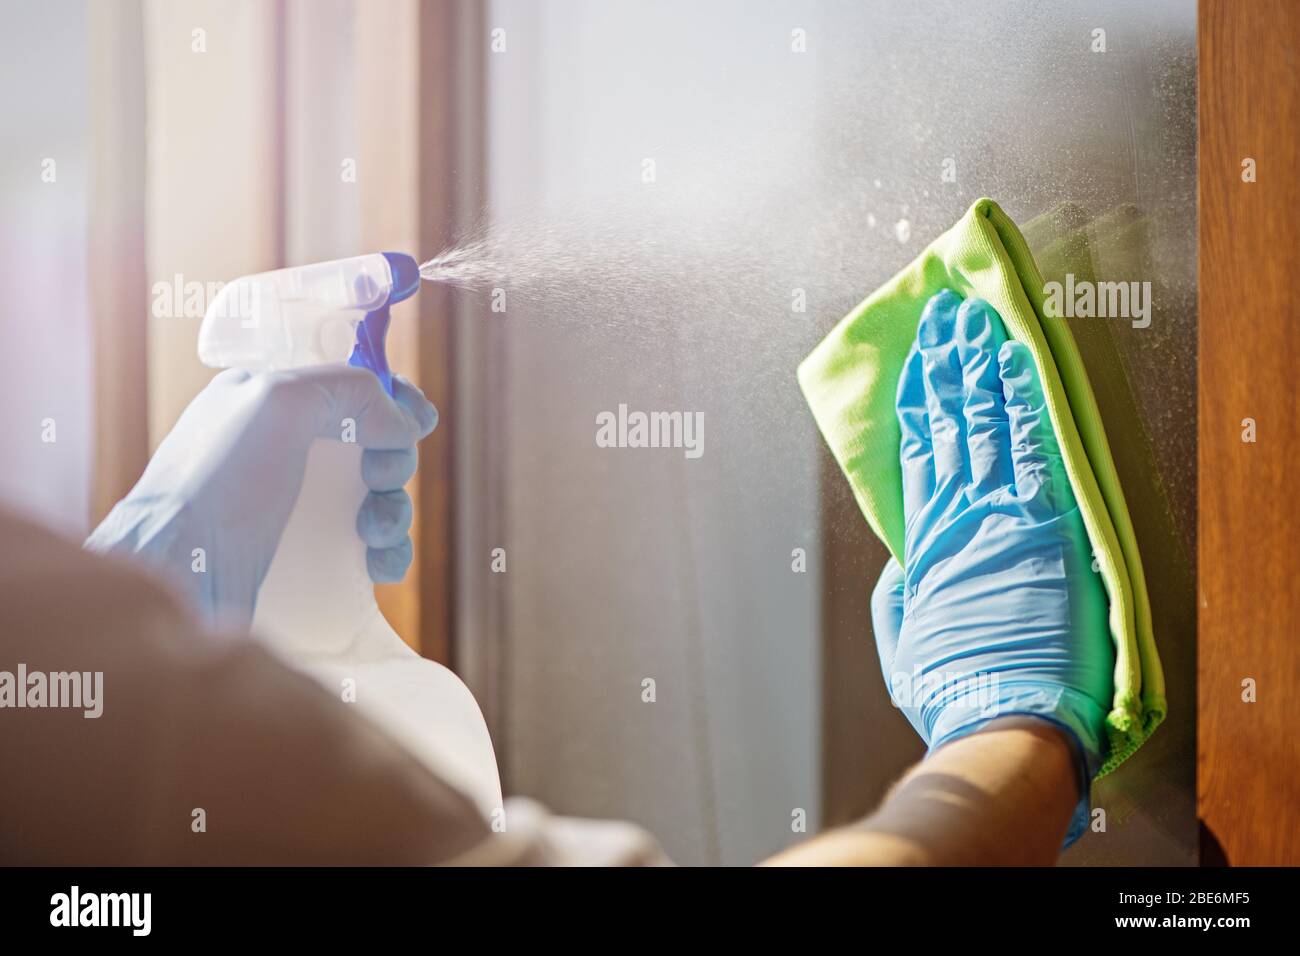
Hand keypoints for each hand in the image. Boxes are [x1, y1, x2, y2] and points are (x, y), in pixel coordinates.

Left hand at [86, 366, 436, 629]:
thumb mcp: (280, 399)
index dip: (394, 400)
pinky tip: (379, 566)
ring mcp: (299, 507)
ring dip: (395, 512)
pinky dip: (388, 553)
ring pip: (379, 499)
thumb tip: (402, 424)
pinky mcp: (308, 558)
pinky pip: (369, 549)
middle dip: (394, 462)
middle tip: (377, 479)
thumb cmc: (214, 480)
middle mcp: (288, 451)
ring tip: (374, 533)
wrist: (178, 570)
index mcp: (275, 402)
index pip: (353, 387)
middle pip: (377, 445)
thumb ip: (352, 390)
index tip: (417, 421)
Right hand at [869, 290, 1111, 839]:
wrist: (1005, 715)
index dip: (919, 407)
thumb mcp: (903, 640)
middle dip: (949, 372)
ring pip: (992, 427)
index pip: (920, 457)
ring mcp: (1005, 516)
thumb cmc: (952, 691)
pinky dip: (1027, 406)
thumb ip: (900, 592)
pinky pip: (1036, 450)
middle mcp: (961, 518)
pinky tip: (1020, 369)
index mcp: (926, 544)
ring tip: (979, 327)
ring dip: (985, 373)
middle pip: (954, 429)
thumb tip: (902, 560)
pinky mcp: (1048, 525)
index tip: (916, 366)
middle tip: (947, 321)